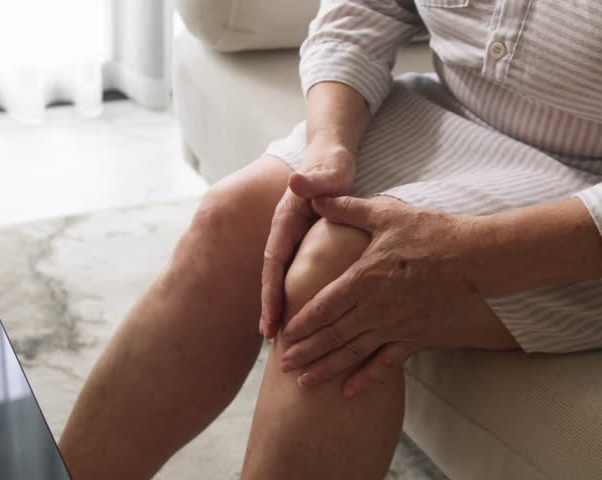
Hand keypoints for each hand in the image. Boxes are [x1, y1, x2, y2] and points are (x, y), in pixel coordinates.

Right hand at [259, 144, 355, 338]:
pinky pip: (296, 272)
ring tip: (280, 336)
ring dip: (280, 303)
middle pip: (274, 274)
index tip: (270, 317)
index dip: (271, 290)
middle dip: (270, 305)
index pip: (275, 260)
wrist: (330, 156)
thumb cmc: (332, 164)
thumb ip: (315, 180)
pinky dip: (294, 293)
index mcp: (286, 219)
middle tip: (270, 337)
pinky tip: (302, 314)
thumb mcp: (328, 172)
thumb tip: (295, 180)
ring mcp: (293, 238)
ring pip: (283, 275)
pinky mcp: (304, 242)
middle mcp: (285, 231)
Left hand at [279, 196, 498, 396]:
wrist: (478, 258)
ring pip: (353, 354)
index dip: (301, 323)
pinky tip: (349, 392)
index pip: (323, 306)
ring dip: (326, 368)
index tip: (282, 335)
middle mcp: (376, 309)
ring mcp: (396, 327)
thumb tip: (314, 196)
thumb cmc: (433, 233)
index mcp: (364, 279)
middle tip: (282, 363)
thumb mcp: (387, 214)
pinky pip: (387, 364)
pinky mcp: (416, 338)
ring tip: (303, 381)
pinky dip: (366, 379)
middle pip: (333, 335)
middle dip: (305, 351)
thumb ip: (348, 208)